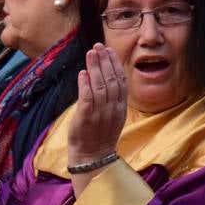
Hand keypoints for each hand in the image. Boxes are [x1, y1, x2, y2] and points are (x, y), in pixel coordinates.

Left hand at [66, 44, 126, 167]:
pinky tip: (83, 72)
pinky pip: (87, 98)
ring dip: (95, 68)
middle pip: (111, 80)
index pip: (120, 81)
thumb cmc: (99, 136)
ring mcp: (100, 114)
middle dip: (104, 61)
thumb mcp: (111, 116)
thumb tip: (102, 77)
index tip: (109, 51)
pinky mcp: (87, 118)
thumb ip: (109, 98)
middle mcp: (113, 109)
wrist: (93, 157)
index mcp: (120, 107)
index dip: (115, 64)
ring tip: (91, 53)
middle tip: (98, 46)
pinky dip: (85, 84)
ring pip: (100, 86)